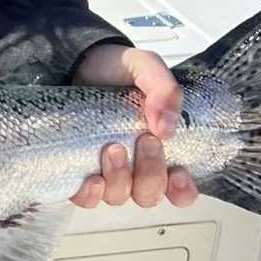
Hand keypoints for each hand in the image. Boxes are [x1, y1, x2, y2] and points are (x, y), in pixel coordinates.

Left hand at [67, 43, 198, 211]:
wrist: (80, 62)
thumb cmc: (117, 70)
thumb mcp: (147, 68)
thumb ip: (165, 91)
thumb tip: (166, 128)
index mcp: (159, 148)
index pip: (179, 188)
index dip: (181, 191)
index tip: (178, 174)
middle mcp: (135, 166)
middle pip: (149, 193)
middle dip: (150, 173)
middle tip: (145, 141)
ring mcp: (107, 171)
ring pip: (119, 196)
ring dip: (120, 178)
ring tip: (113, 148)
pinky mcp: (78, 171)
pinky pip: (85, 198)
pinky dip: (90, 194)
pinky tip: (92, 179)